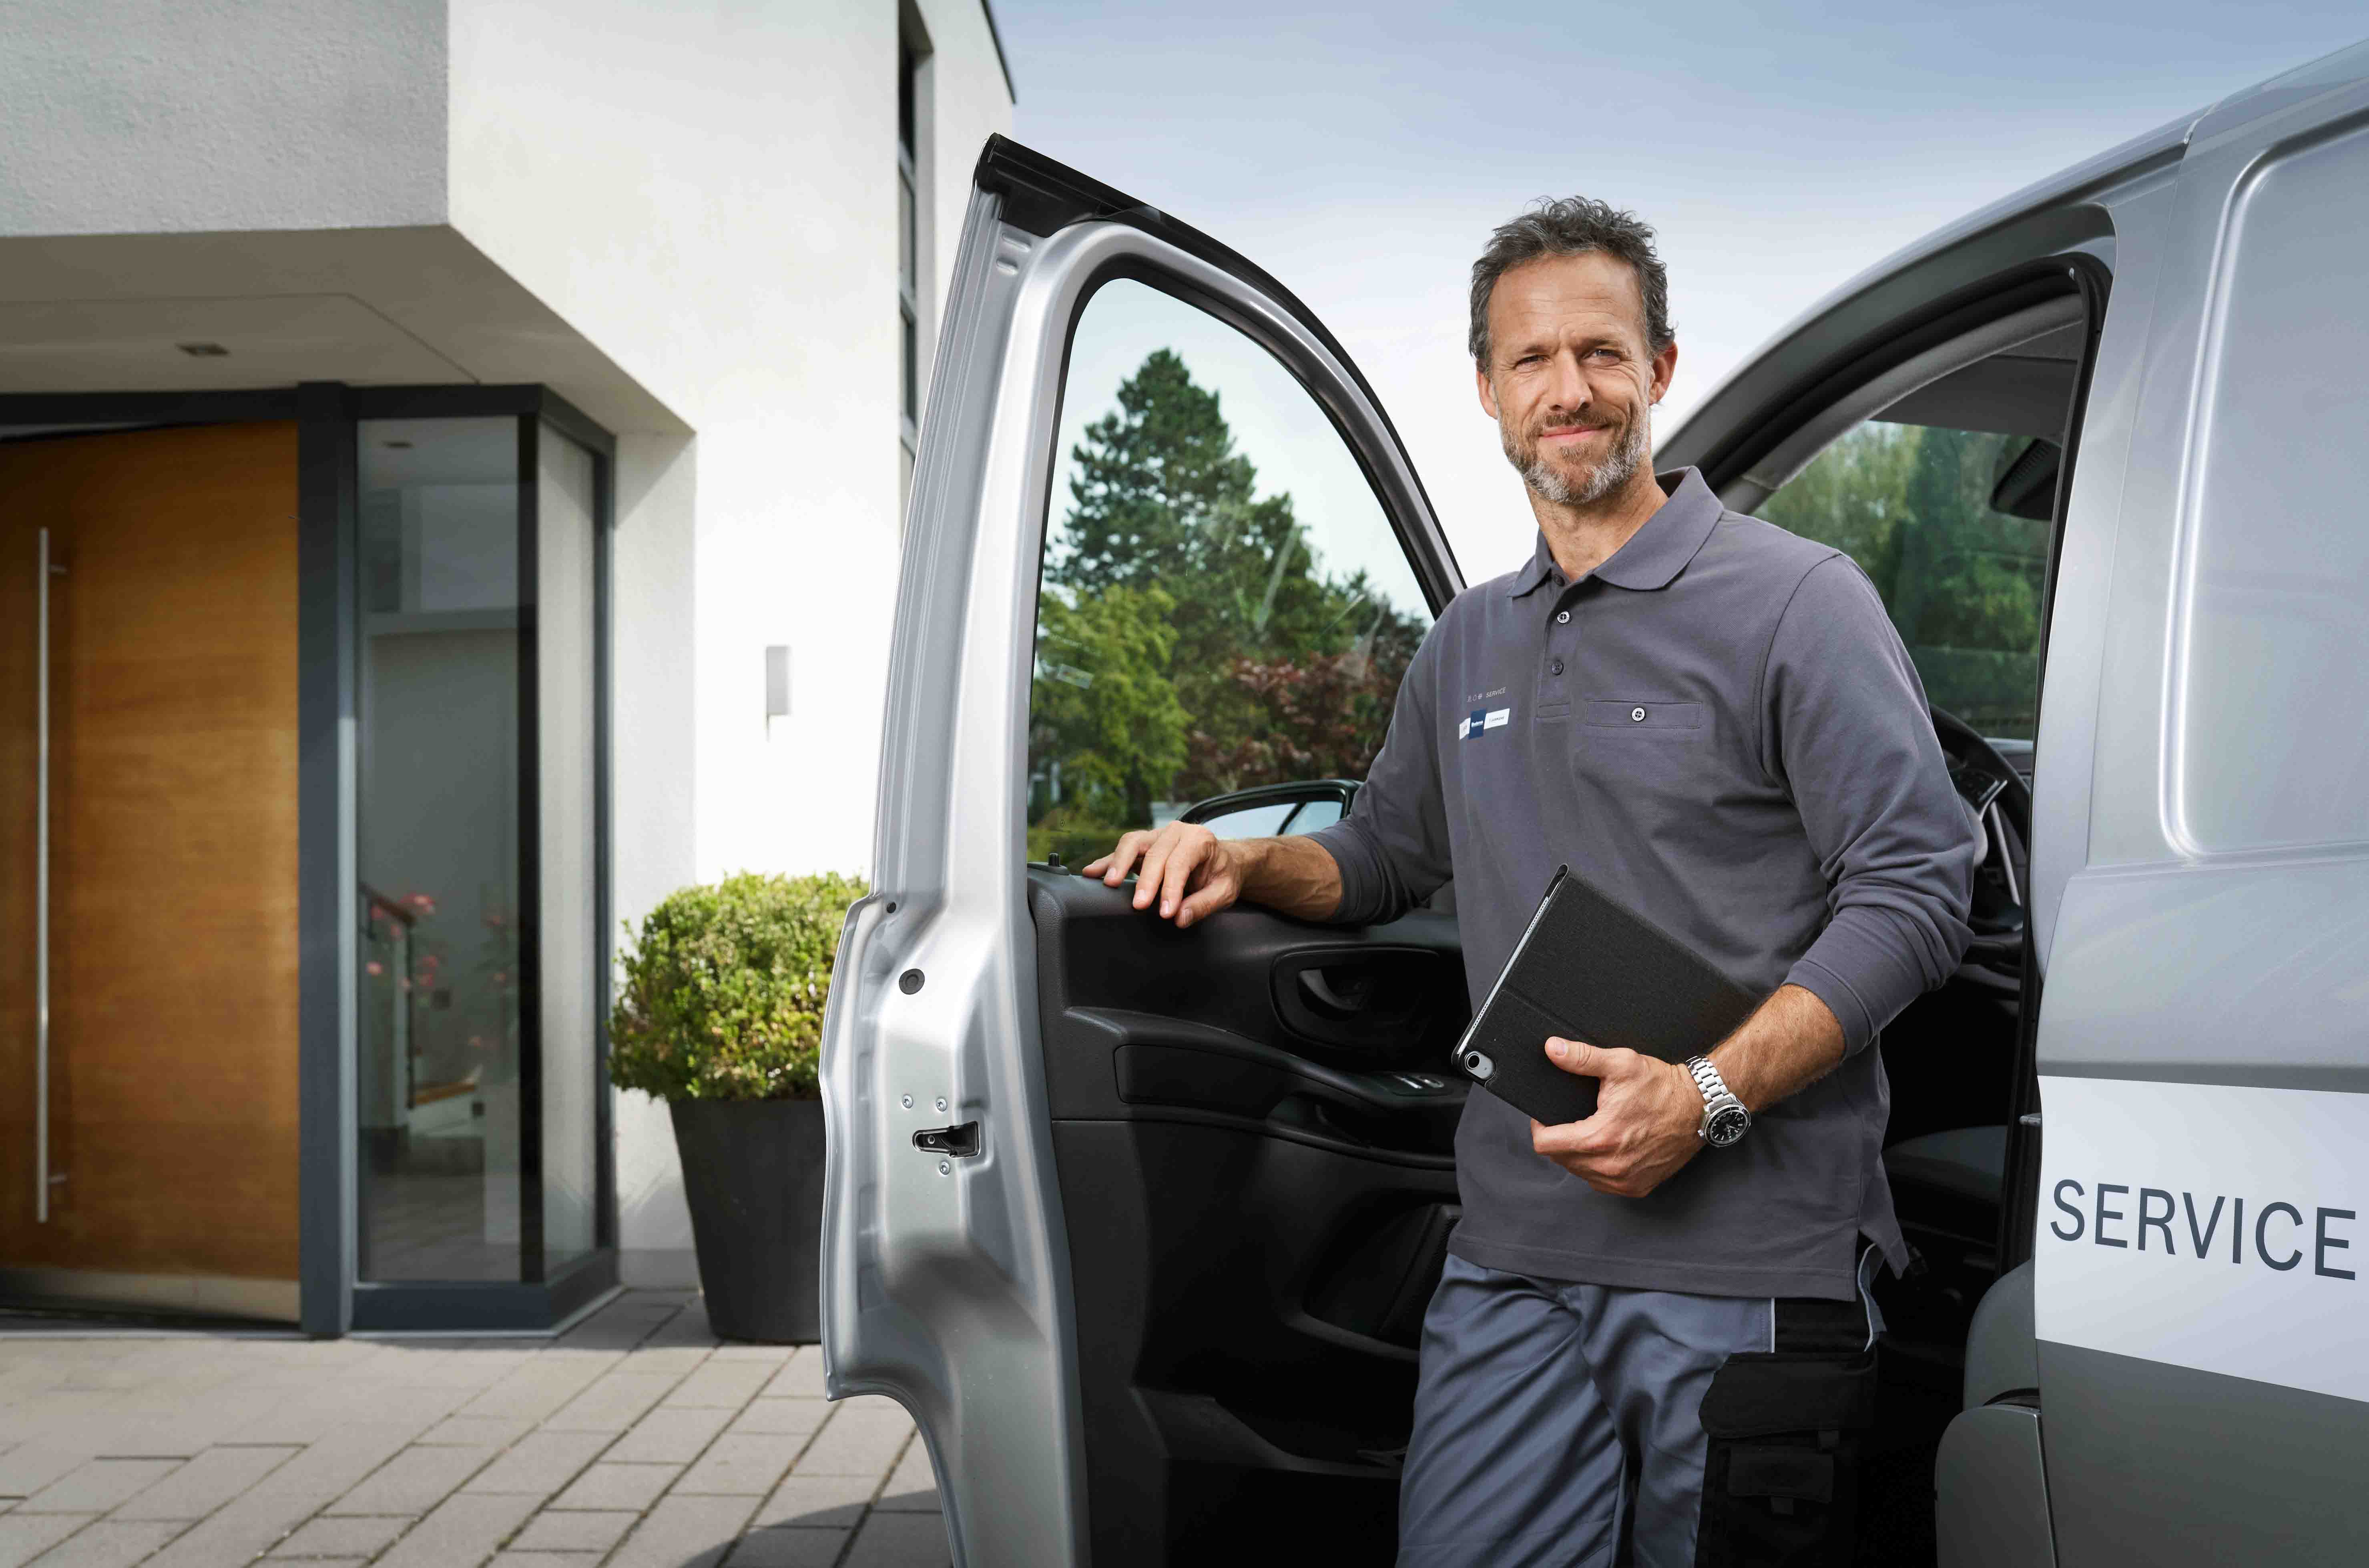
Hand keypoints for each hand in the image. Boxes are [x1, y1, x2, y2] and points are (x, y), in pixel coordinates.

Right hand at [1081, 823, 1244, 927]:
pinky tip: (1092, 872)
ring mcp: (1158, 835)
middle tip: (1139, 905)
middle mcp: (1176, 831)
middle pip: (1154, 853)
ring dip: (1119, 863)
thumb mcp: (1224, 892)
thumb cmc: (1222, 874)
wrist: (1222, 860)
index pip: (1179, 863)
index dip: (1171, 888)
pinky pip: (1123, 849)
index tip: (1166, 913)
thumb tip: (1180, 917)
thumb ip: (1204, 905)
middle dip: (1145, 881)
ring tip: (1110, 883)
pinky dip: (1107, 861)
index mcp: (1200, 839)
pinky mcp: (1144, 843)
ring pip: (1133, 842)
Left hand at [1529, 1037, 1703, 1197]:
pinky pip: (1601, 1183)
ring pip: (1580, 1173)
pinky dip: (1597, 1168)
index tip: (1545, 1116)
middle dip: (1559, 1139)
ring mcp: (1625, 1181)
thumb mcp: (1621, 1064)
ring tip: (1590, 1131)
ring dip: (1577, 1155)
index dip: (1539, 1127)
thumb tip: (1552, 1049)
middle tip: (1571, 1119)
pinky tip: (1606, 1148)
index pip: (1545, 1145)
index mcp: (1600, 1138)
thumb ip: (1582, 1058)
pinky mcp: (1637, 1187)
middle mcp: (1610, 1167)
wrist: (1699, 1107)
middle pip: (1560, 1159)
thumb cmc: (1663, 1087)